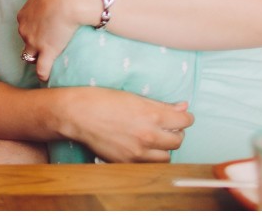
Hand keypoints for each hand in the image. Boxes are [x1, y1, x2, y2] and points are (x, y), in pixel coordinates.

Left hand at [17, 0, 91, 81]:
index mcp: (24, 15)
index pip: (24, 26)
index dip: (32, 30)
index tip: (41, 31)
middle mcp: (25, 30)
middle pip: (25, 41)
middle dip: (32, 44)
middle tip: (44, 45)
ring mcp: (34, 42)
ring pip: (29, 56)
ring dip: (35, 59)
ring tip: (42, 64)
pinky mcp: (47, 52)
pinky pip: (41, 68)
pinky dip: (42, 74)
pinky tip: (46, 78)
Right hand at [57, 87, 192, 162]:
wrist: (76, 115)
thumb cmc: (101, 100)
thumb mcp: (133, 97)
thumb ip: (160, 105)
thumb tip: (183, 107)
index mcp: (152, 116)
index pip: (185, 122)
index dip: (185, 118)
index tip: (181, 117)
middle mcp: (148, 136)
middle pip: (178, 141)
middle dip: (175, 132)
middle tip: (166, 126)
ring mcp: (138, 152)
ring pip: (167, 156)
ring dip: (164, 147)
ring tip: (153, 138)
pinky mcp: (127, 162)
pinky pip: (148, 164)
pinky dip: (149, 157)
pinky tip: (140, 146)